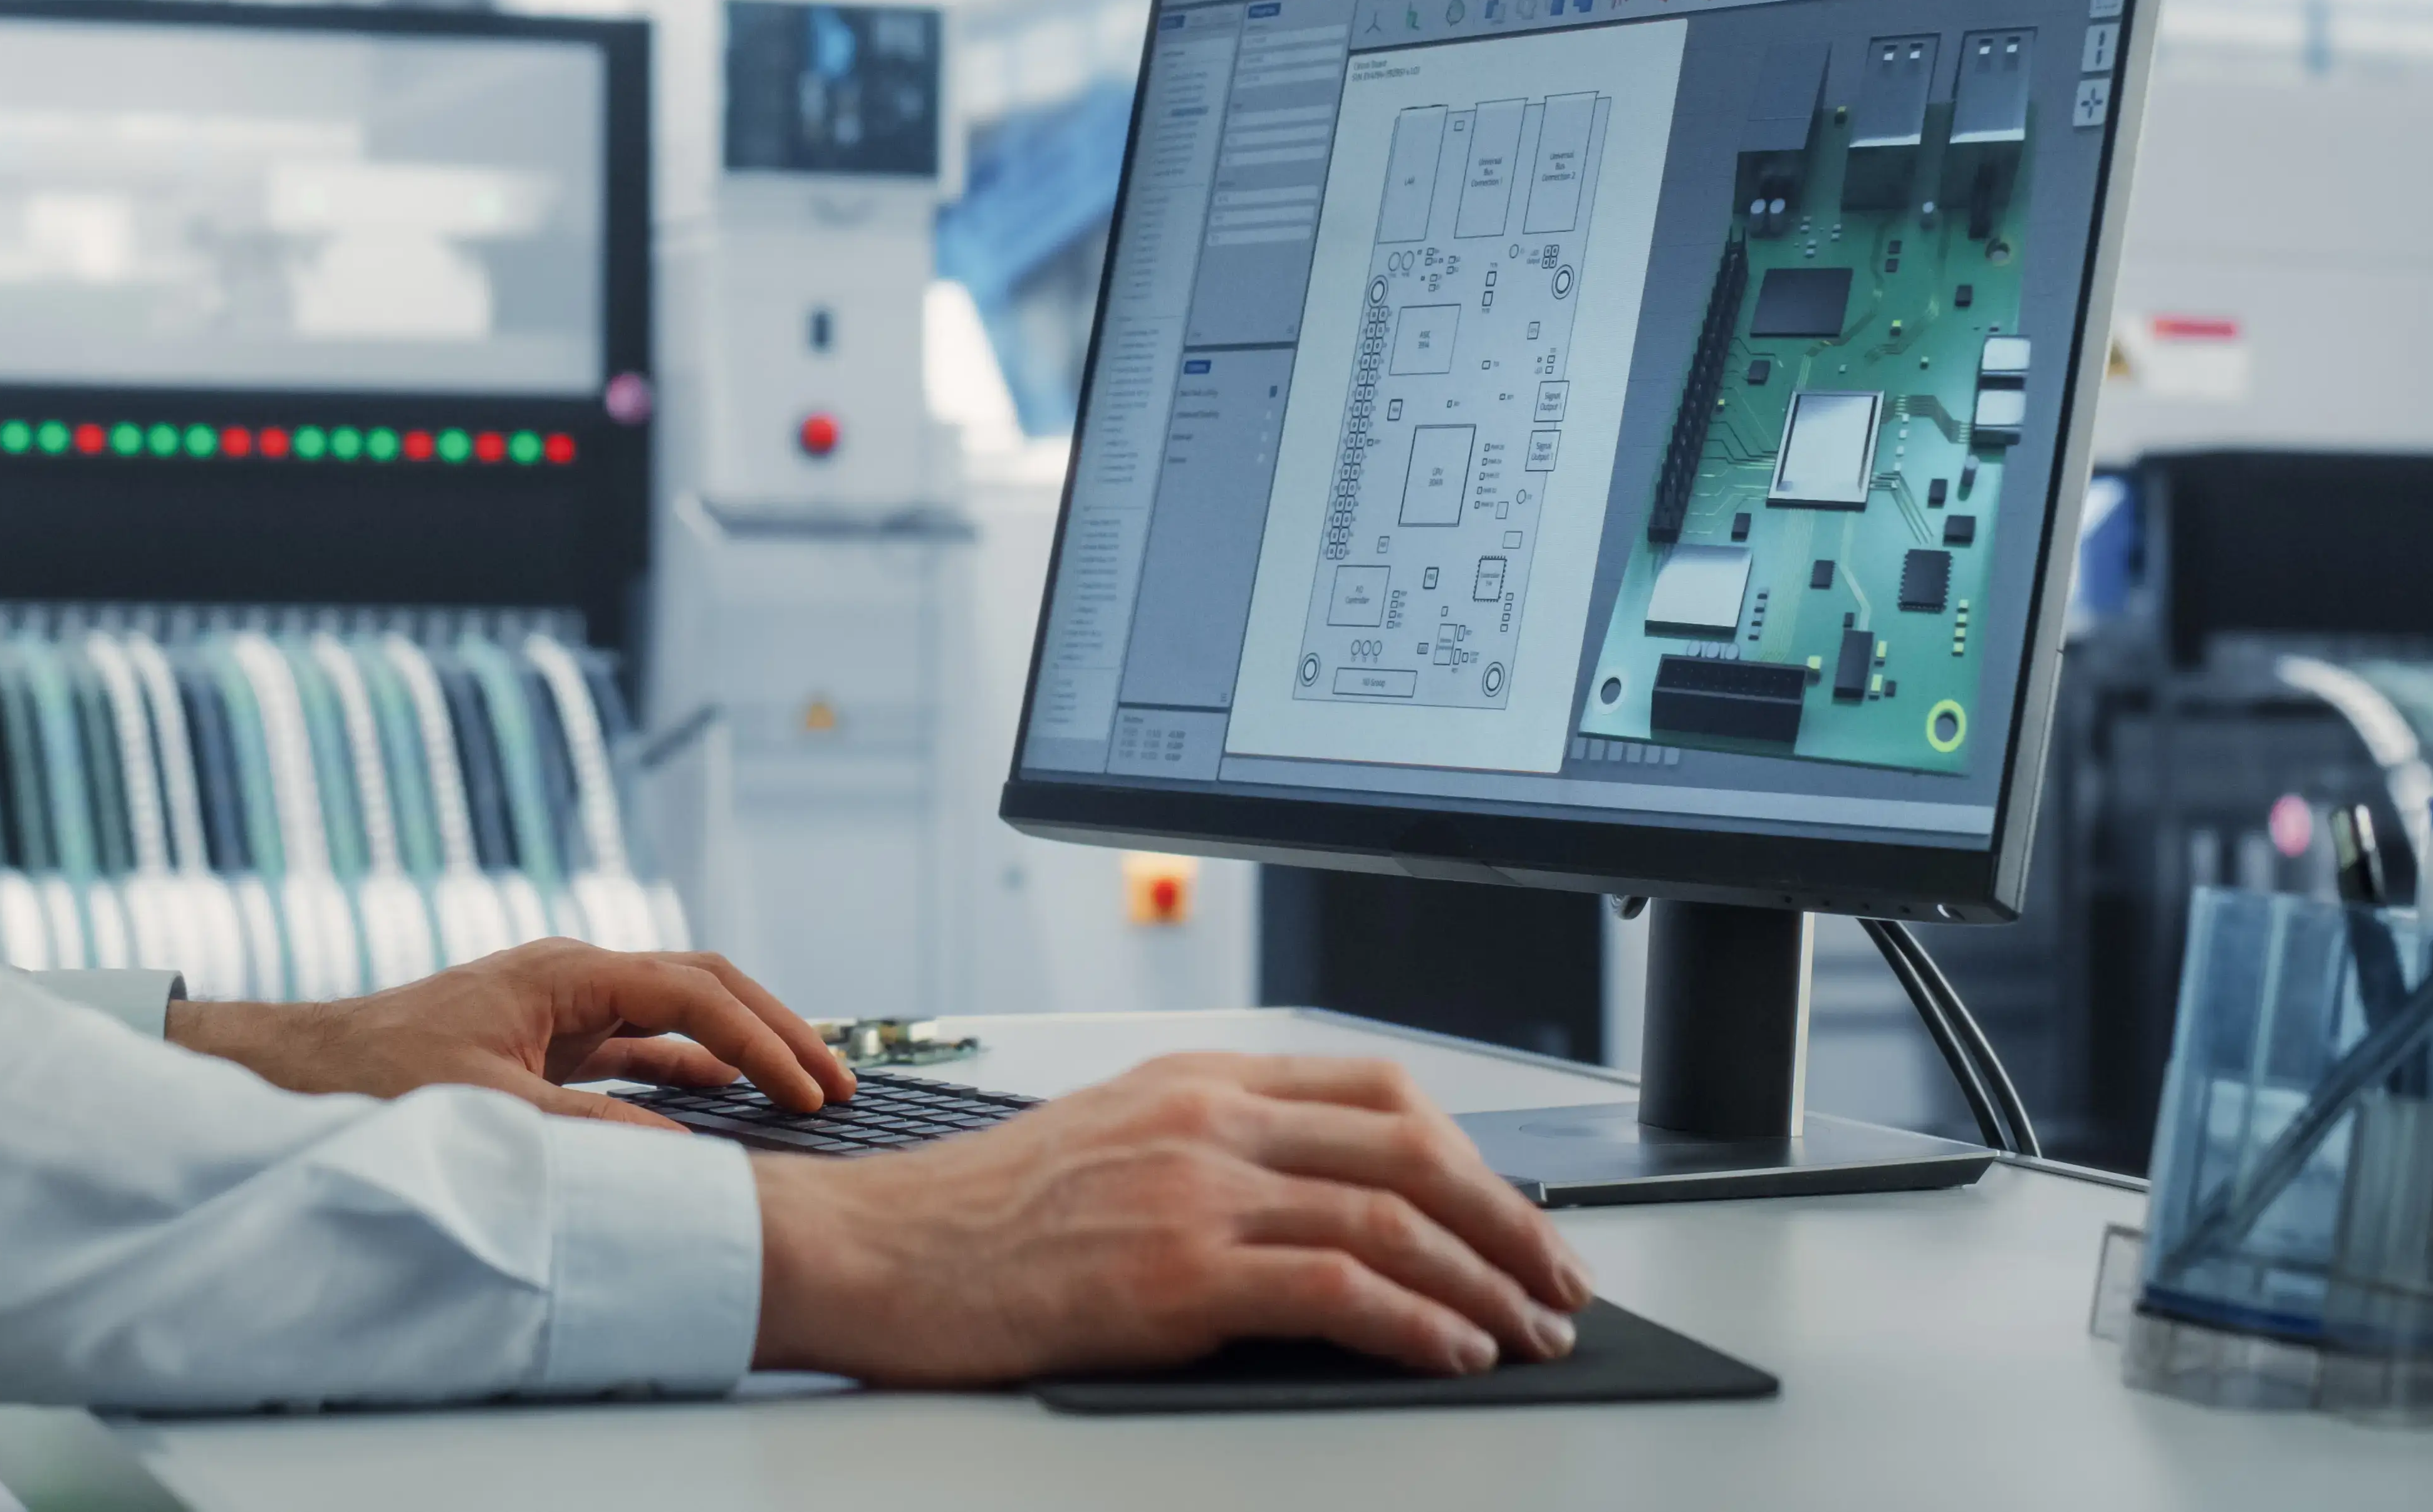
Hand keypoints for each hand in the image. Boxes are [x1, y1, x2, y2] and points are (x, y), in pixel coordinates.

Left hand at [167, 940, 857, 1129]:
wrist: (304, 1070)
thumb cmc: (379, 1078)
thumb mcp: (490, 1111)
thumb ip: (590, 1133)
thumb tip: (683, 1153)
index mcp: (564, 974)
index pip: (692, 993)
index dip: (760, 1040)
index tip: (808, 1089)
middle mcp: (572, 978)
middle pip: (702, 987)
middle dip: (775, 1029)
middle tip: (838, 1081)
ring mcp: (562, 1007)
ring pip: (679, 1015)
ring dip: (741, 1049)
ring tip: (805, 1090)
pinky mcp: (548, 1043)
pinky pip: (641, 1047)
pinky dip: (691, 1069)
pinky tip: (727, 1098)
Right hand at [749, 1051, 1590, 1384]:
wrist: (875, 1250)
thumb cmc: (974, 1218)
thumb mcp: (1105, 1146)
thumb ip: (1208, 1154)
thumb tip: (1321, 1209)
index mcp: (1193, 1080)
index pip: (1373, 1088)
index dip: (1469, 1149)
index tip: (1511, 1208)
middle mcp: (1204, 1120)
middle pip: (1409, 1147)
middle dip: (1508, 1219)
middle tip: (1557, 1278)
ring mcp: (1191, 1192)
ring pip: (1390, 1216)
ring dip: (1484, 1281)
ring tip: (1529, 1330)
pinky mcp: (1174, 1273)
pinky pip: (1334, 1285)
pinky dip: (1416, 1321)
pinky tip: (1454, 1351)